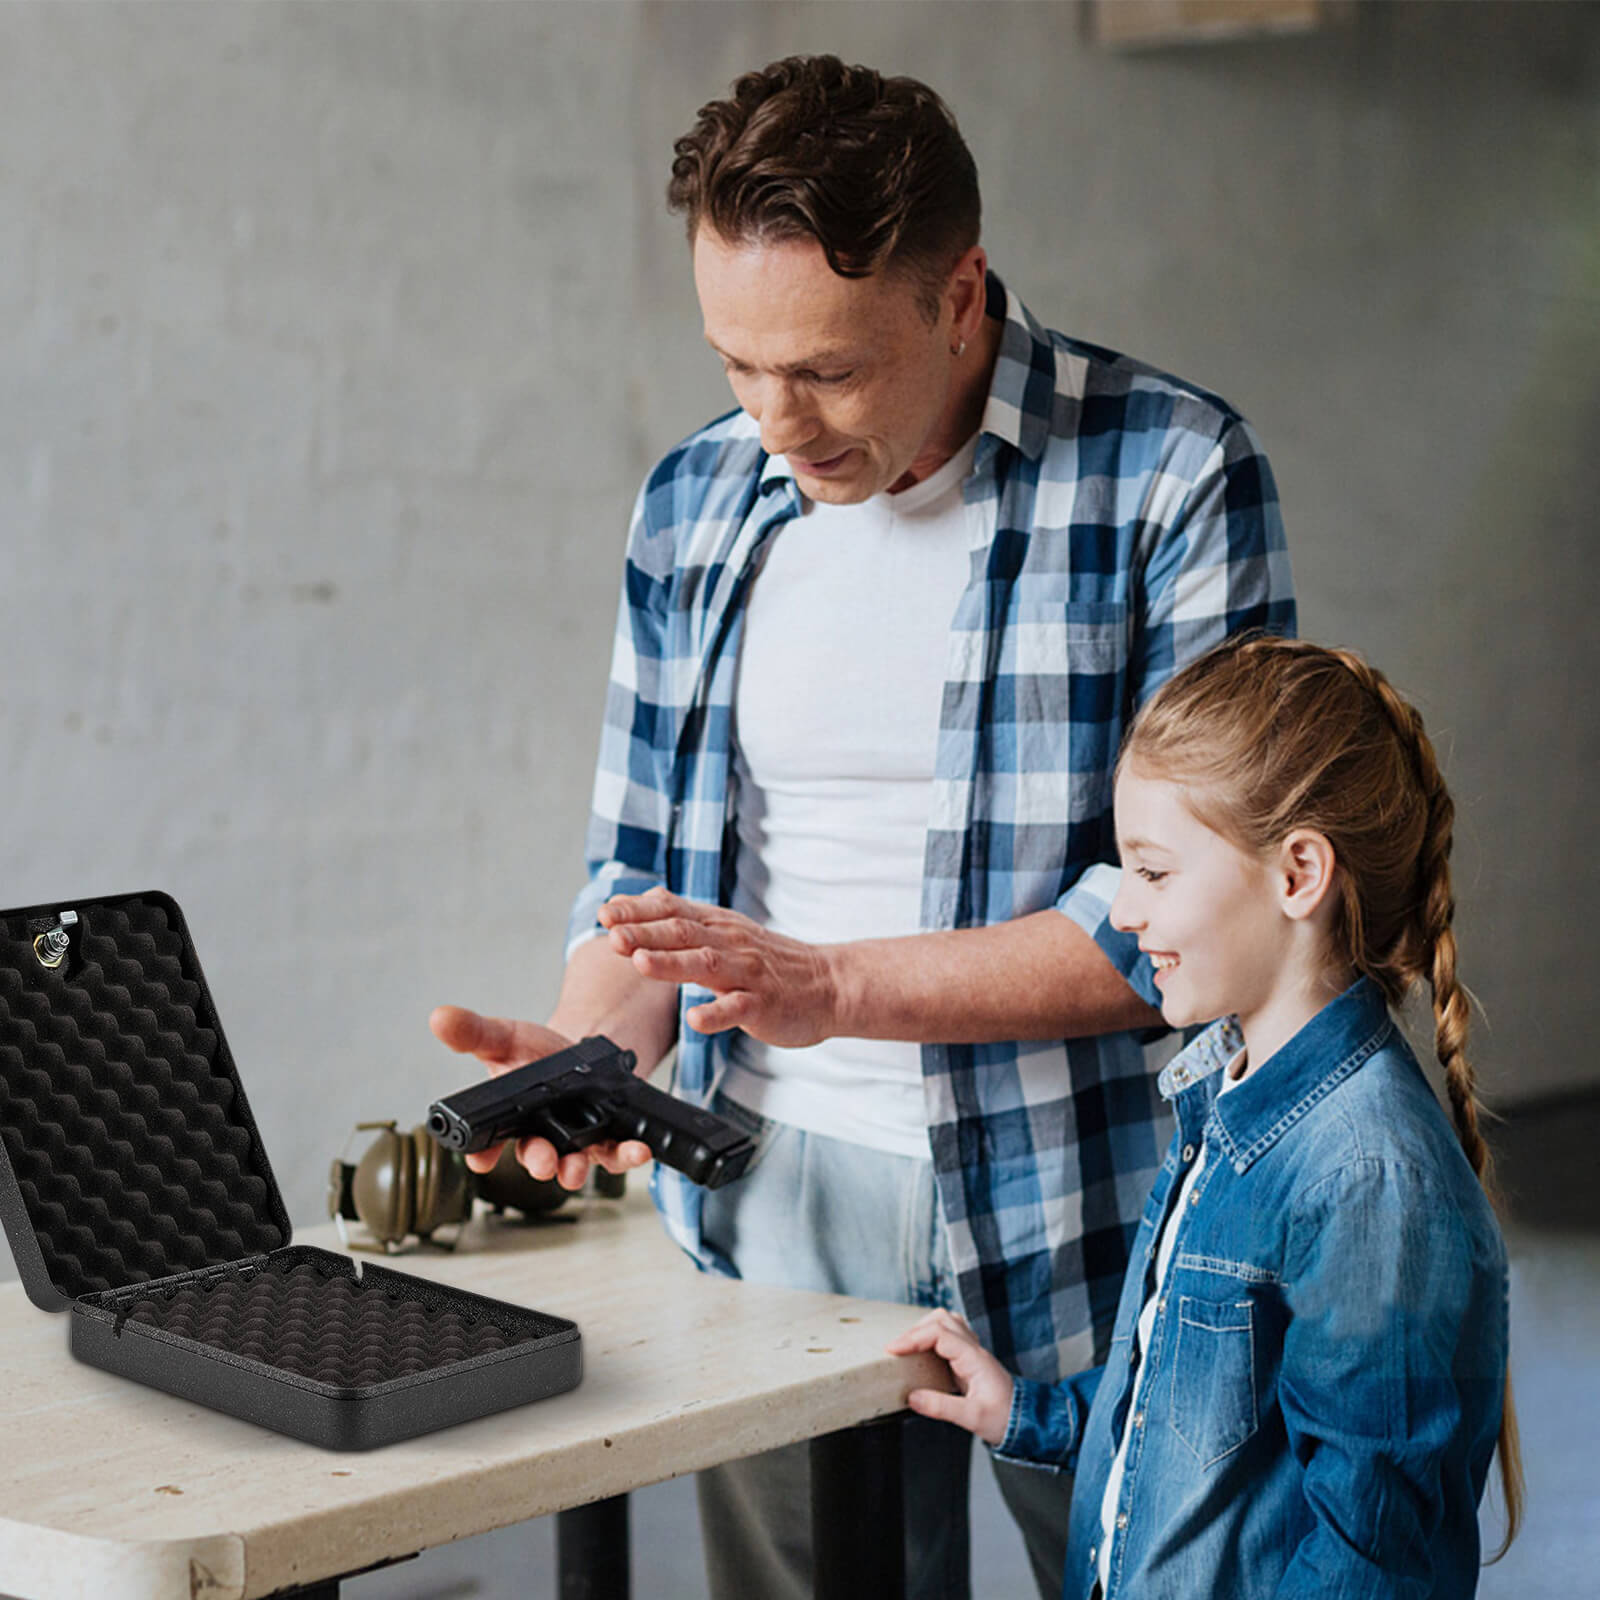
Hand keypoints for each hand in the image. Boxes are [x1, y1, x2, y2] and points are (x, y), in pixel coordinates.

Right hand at [427, 1005, 652, 1189]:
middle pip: (536, 1157)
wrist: (579, 1054)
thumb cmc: (536, 1054)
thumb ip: (475, 1032)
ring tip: (576, 1168)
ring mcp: (574, 1142)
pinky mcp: (607, 1139)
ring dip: (576, 1170)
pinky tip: (638, 1149)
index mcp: (509, 1120)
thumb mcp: (506, 1038)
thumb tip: (440, 1017)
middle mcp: (540, 1138)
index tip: (481, 1159)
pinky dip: (628, 1155)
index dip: (481, 1154)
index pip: (487, 1145)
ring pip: (574, 1165)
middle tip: (542, 1161)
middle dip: (538, 1162)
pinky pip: (616, 1153)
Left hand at [599, 887, 842, 1046]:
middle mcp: (729, 943)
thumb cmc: (771, 962)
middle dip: (645, 933)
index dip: (637, 910)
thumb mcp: (728, 930)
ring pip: (705, 965)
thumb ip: (687, 918)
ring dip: (671, 964)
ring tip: (641, 963)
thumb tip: (645, 897)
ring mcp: (747, 974)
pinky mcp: (762, 1005)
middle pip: (683, 933)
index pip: (672, 910)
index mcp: (717, 926)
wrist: (827, 984)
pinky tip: (695, 1019)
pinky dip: (715, 1014)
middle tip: (612, 934)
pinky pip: (737, 1009)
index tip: (606, 911)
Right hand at [885, 1309, 1014, 1446]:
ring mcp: (974, 1352)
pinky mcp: (971, 1360)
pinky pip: (951, 1336)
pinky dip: (934, 1337)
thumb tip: (912, 1398)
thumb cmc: (1004, 1419)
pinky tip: (926, 1352)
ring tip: (909, 1346)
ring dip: (926, 1328)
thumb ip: (941, 1407)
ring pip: (948, 1322)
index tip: (893, 1350)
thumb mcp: (972, 1417)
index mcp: (974, 1358)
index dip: (913, 1338)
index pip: (938, 1333)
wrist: (1026, 1422)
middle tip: (897, 1348)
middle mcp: (974, 1349)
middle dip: (916, 1329)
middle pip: (942, 1319)